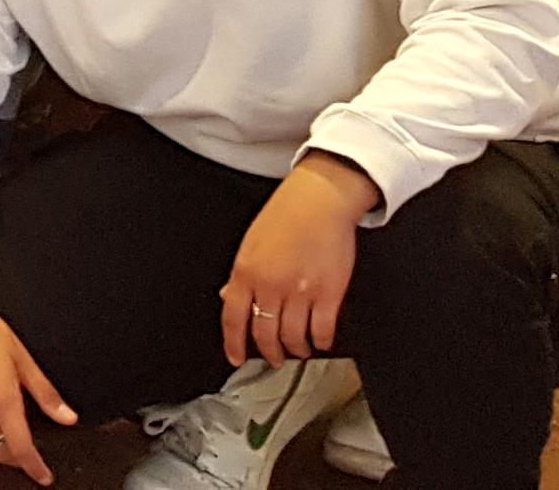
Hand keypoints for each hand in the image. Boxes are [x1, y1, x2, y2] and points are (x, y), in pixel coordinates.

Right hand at [0, 255, 75, 482]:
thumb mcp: (22, 357)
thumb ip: (45, 393)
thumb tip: (67, 416)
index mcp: (2, 396)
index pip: (21, 446)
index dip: (35, 468)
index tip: (43, 476)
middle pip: (0, 452)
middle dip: (16, 461)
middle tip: (25, 457)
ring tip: (3, 452)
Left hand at [223, 153, 372, 364]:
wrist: (319, 201)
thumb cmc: (285, 217)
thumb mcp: (250, 244)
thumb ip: (241, 276)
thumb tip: (229, 299)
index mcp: (246, 272)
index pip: (233, 318)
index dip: (233, 343)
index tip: (237, 357)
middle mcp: (271, 285)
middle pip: (265, 333)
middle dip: (269, 352)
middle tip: (274, 357)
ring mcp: (301, 291)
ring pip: (294, 337)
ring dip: (296, 349)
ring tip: (298, 350)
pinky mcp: (330, 294)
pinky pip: (323, 330)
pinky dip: (321, 341)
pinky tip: (320, 340)